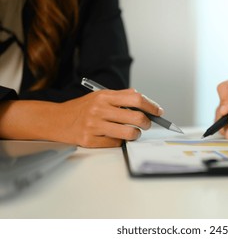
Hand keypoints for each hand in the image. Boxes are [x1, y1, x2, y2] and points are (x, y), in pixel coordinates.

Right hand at [0, 89, 163, 147]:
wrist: (56, 120)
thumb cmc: (82, 108)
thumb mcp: (99, 96)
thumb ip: (120, 97)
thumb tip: (145, 102)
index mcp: (104, 96)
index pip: (136, 98)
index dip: (151, 105)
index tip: (158, 111)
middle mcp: (100, 110)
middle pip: (136, 117)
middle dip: (147, 123)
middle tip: (146, 124)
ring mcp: (95, 126)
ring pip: (129, 133)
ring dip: (136, 134)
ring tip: (133, 132)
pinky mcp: (90, 140)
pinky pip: (116, 144)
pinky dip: (120, 142)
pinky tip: (116, 137)